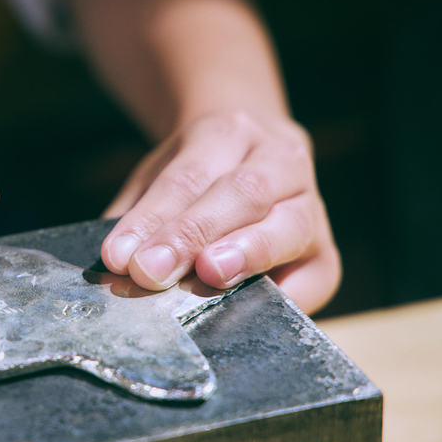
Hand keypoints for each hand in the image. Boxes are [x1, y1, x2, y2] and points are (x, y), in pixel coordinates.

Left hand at [101, 111, 340, 313]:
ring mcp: (312, 203)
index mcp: (228, 131)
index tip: (119, 255)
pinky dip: (286, 296)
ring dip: (247, 254)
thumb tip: (115, 265)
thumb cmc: (197, 171)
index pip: (187, 177)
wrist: (254, 150)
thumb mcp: (161, 171)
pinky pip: (316, 277)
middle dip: (193, 234)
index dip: (151, 218)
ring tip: (210, 277)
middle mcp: (280, 158)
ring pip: (288, 226)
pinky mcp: (327, 251)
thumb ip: (139, 212)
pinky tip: (255, 310)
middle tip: (151, 270)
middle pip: (242, 194)